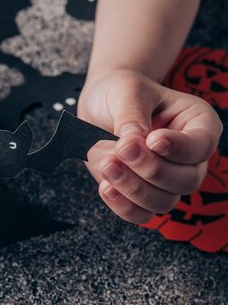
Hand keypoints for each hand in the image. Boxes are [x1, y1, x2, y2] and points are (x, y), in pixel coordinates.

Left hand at [77, 70, 222, 223]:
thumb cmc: (122, 92)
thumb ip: (131, 114)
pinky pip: (141, 214)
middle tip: (122, 149)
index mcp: (197, 123)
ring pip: (163, 202)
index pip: (202, 144)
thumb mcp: (127, 91)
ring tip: (108, 165)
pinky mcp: (142, 195)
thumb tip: (133, 140)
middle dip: (152, 169)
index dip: (179, 148)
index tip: (153, 140)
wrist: (101, 106)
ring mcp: (167, 180)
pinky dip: (123, 206)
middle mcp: (188, 157)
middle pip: (186, 180)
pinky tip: (107, 187)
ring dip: (134, 189)